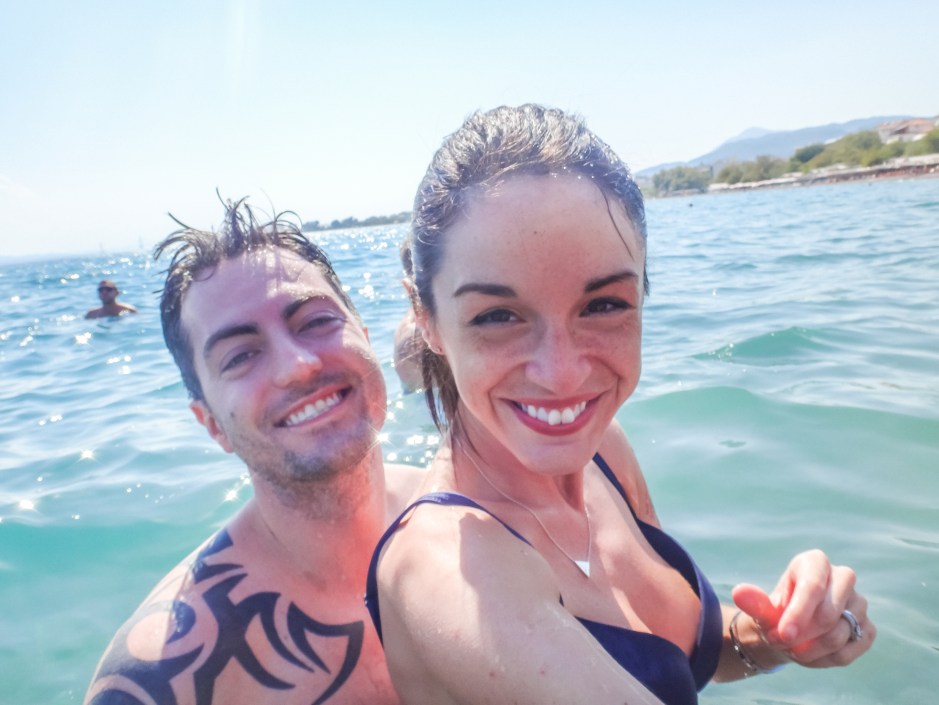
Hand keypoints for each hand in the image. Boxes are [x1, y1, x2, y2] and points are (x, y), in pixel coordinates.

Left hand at [732, 549, 874, 667]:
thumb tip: (740, 593)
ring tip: (793, 648)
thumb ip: (753, 602)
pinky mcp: (867, 628)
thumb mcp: (761, 609)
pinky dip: (827, 659)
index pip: (814, 585)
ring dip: (811, 650)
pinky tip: (812, 654)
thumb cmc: (776, 614)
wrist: (789, 632)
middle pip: (830, 613)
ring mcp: (858, 603)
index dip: (799, 613)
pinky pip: (851, 650)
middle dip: (804, 635)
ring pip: (840, 634)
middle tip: (782, 641)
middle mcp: (842, 577)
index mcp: (814, 562)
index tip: (783, 634)